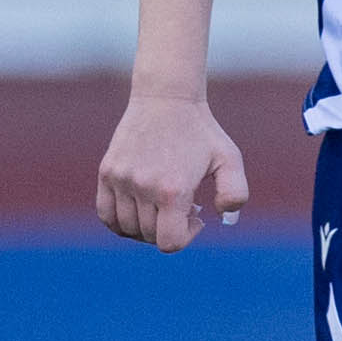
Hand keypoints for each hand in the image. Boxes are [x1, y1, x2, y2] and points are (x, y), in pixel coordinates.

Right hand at [94, 89, 247, 248]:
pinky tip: (137, 210)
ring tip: (161, 204)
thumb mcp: (230, 159)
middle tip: (182, 204)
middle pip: (149, 235)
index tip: (195, 216)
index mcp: (173, 189)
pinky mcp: (107, 171)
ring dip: (146, 225)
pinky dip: (119, 222)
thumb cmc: (202, 131)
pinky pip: (105, 214)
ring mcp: (121, 179)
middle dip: (169, 227)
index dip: (185, 237)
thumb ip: (236, 194)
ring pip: (127, 227)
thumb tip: (225, 219)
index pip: (169, 242)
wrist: (166, 98)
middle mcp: (143, 186)